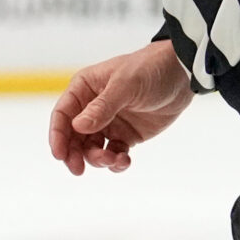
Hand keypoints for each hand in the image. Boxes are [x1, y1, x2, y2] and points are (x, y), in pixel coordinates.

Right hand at [48, 41, 192, 175]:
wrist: (181, 75)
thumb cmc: (150, 69)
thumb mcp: (126, 85)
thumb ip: (102, 107)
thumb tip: (78, 127)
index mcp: (84, 89)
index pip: (63, 114)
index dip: (58, 136)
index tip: (59, 155)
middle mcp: (91, 107)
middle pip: (73, 136)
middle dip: (74, 154)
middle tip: (78, 169)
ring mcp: (108, 123)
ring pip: (91, 149)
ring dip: (98, 159)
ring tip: (114, 159)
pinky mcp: (125, 136)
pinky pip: (113, 154)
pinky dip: (116, 161)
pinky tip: (125, 160)